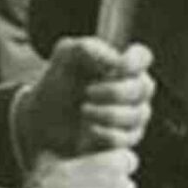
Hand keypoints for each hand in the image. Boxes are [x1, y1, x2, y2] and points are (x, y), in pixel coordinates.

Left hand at [17, 37, 151, 163]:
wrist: (43, 118)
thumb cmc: (58, 84)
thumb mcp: (64, 59)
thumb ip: (87, 48)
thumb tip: (114, 59)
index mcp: (121, 65)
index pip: (143, 57)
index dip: (136, 61)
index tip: (118, 66)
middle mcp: (133, 89)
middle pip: (144, 87)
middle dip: (115, 91)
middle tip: (87, 92)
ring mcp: (132, 115)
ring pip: (138, 114)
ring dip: (108, 112)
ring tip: (83, 109)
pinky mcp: (125, 139)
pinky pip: (126, 138)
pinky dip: (106, 133)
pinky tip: (88, 129)